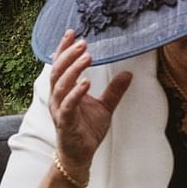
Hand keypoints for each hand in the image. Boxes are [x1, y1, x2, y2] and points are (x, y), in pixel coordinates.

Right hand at [48, 30, 133, 177]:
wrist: (79, 155)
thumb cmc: (87, 130)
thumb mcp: (105, 107)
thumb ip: (114, 91)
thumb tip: (129, 74)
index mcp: (64, 91)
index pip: (61, 65)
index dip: (64, 49)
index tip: (72, 32)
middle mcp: (58, 98)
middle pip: (58, 71)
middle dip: (69, 55)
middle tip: (83, 42)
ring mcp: (59, 110)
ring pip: (61, 85)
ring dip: (74, 69)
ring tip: (87, 56)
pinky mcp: (65, 122)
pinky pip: (67, 105)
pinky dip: (76, 93)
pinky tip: (86, 83)